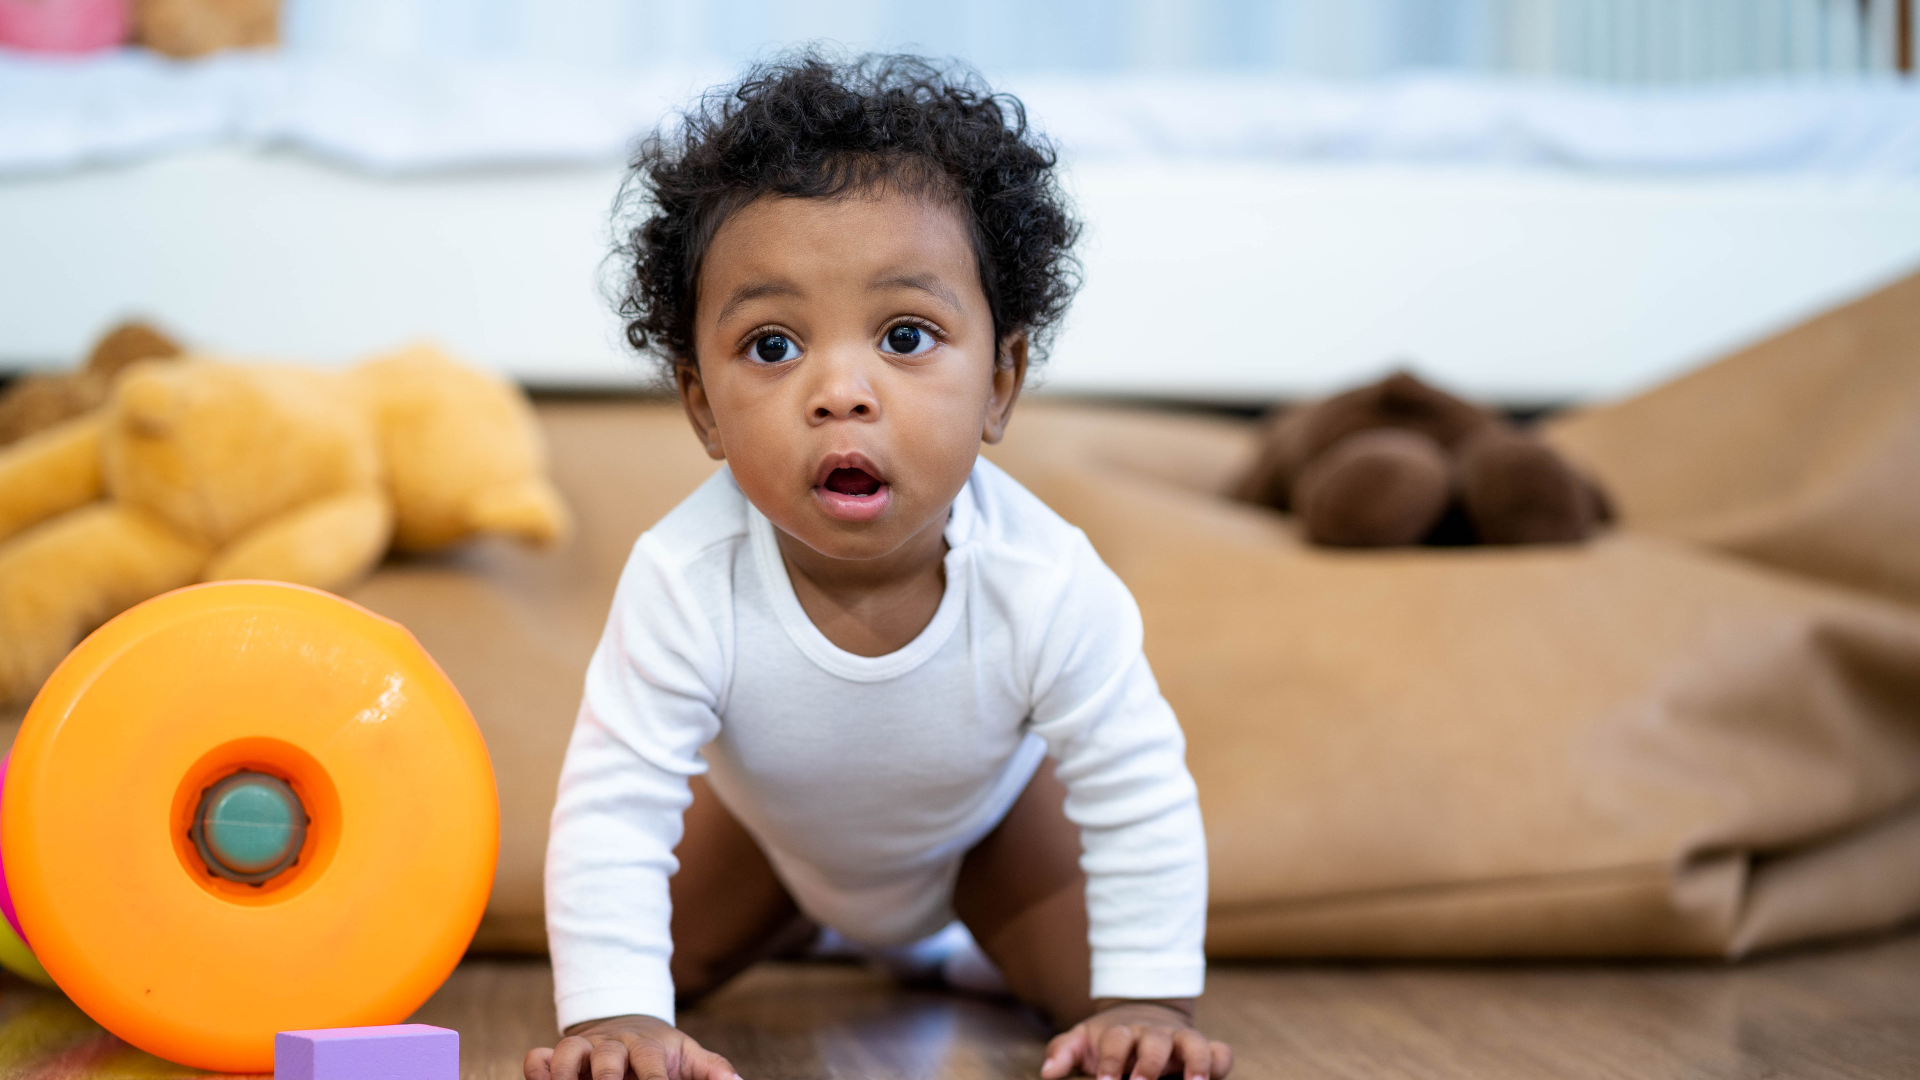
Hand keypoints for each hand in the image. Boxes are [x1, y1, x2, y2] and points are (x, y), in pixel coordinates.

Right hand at [524, 1014, 739, 1079]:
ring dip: (566, 1073)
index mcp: (647, 1047)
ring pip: (568, 1053)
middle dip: (608, 1079)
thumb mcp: (690, 1056)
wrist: (626, 1026)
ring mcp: (584, 1051)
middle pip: (608, 1058)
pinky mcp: (559, 1057)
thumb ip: (713, 1070)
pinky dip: (537, 1068)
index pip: (651, 1063)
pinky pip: (539, 1057)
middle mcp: (613, 1047)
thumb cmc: (662, 1051)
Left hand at [1040, 1000, 1232, 1079]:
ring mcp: (1180, 1040)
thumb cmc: (1107, 1040)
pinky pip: (1221, 1051)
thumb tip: (1047, 1073)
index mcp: (1122, 1032)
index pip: (1117, 1042)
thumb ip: (1063, 1052)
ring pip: (1194, 1043)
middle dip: (1151, 1064)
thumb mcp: (1082, 1041)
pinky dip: (1221, 1061)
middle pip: (1155, 1042)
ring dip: (1196, 1062)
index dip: (1112, 1062)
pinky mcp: (1203, 1049)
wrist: (1142, 1014)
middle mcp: (1154, 1034)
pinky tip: (1214, 1079)